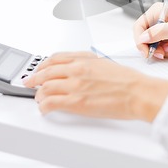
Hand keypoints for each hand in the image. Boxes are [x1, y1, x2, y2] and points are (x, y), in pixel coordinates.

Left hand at [23, 51, 167, 121]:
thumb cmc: (128, 81)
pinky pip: (50, 103)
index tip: (39, 69)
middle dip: (34, 78)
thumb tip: (76, 67)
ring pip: (45, 87)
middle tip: (29, 83)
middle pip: (46, 72)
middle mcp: (77, 70)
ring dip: (38, 94)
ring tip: (39, 98)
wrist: (138, 93)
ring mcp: (75, 86)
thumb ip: (88, 64)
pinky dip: (43, 106)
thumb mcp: (106, 63)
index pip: (56, 58)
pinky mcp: (76, 102)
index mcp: (85, 60)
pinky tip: (44, 108)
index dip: (43, 64)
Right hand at [133, 3, 167, 59]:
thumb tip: (143, 38)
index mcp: (157, 12)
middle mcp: (158, 21)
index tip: (145, 50)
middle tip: (160, 52)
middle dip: (152, 47)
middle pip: (144, 38)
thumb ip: (157, 33)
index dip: (139, 39)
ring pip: (151, 46)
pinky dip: (167, 53)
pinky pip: (160, 50)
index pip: (139, 26)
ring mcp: (163, 32)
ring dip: (161, 51)